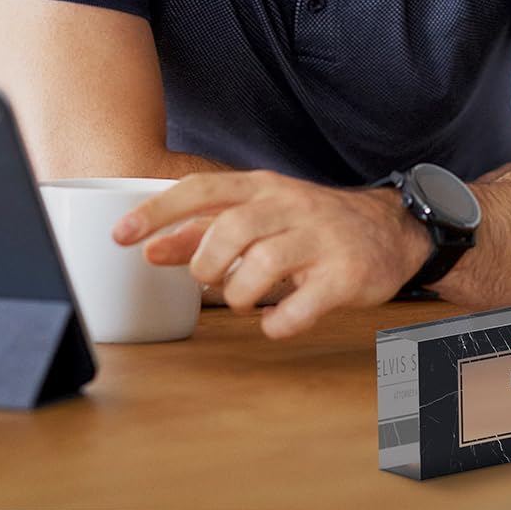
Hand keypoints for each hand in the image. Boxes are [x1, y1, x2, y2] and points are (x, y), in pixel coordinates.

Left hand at [112, 170, 433, 338]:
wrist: (390, 230)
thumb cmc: (309, 224)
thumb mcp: (258, 215)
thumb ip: (203, 231)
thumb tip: (150, 248)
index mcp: (261, 187)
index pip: (200, 190)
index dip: (157, 213)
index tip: (120, 236)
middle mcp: (289, 206)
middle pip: (230, 229)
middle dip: (205, 263)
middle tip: (207, 281)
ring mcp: (319, 240)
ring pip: (263, 265)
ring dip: (239, 294)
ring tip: (243, 300)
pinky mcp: (345, 276)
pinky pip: (301, 306)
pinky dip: (277, 322)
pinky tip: (273, 322)